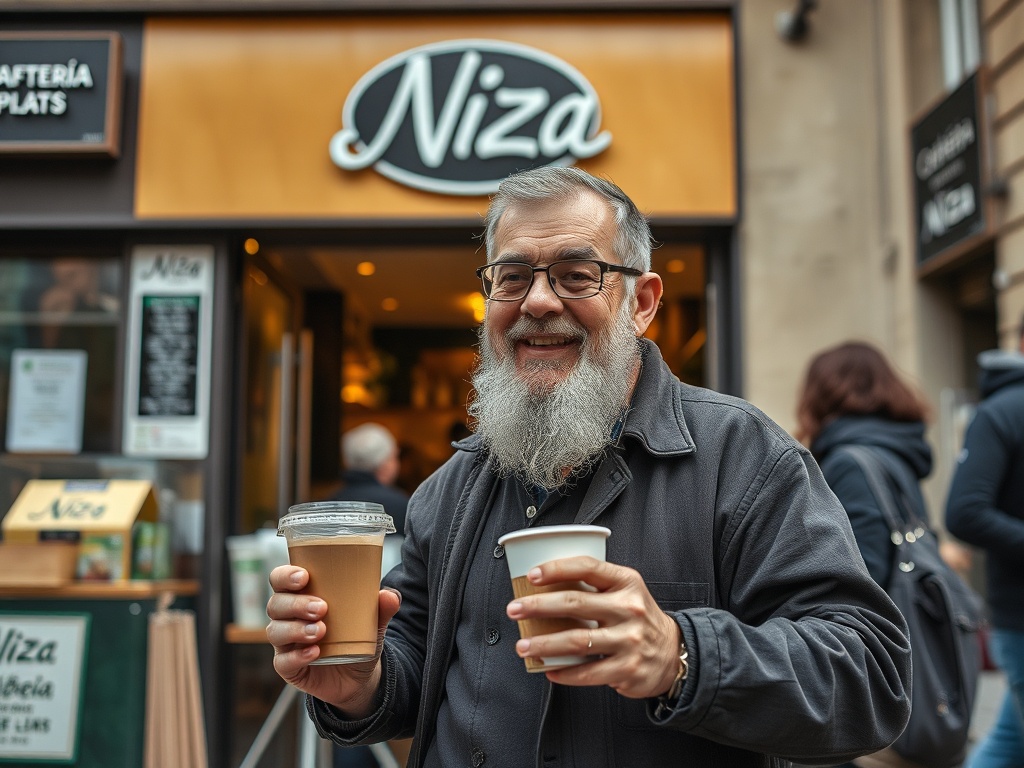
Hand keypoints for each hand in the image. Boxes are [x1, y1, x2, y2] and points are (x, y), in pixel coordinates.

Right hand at [266, 564, 401, 715]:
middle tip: (321, 608)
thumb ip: (381, 608)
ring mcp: (286, 644)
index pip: (280, 580)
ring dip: (296, 629)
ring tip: (321, 630)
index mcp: (301, 596)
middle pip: (276, 604)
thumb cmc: (357, 637)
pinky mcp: (288, 668)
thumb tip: (390, 596)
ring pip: (275, 631)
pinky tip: (315, 653)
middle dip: (296, 604)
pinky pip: (283, 662)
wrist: (359, 676)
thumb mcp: (372, 621)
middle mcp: (288, 618)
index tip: (304, 576)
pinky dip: (297, 656)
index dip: (285, 576)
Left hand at [506, 556, 681, 698]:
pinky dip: (564, 673)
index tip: (532, 575)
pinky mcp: (627, 668)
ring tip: (523, 645)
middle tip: (514, 609)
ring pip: (577, 641)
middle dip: (538, 606)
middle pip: (575, 603)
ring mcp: (630, 639)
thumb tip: (544, 585)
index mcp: (626, 582)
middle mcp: (629, 608)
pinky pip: (588, 672)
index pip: (588, 567)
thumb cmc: (638, 617)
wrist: (673, 652)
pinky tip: (548, 669)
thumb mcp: (626, 591)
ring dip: (544, 644)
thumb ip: (595, 585)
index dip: (557, 568)